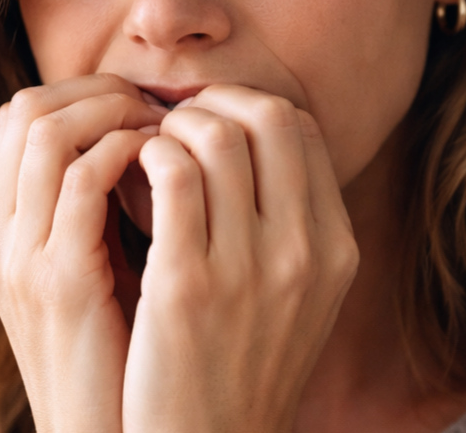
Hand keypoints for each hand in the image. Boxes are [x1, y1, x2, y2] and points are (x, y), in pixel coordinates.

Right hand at [0, 74, 164, 432]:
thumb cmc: (121, 352)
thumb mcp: (102, 270)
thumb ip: (108, 211)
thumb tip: (152, 145)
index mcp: (7, 229)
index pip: (22, 115)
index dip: (85, 93)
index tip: (144, 105)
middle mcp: (2, 234)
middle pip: (27, 109)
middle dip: (100, 91)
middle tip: (158, 107)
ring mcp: (22, 256)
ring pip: (46, 129)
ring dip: (114, 113)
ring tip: (164, 130)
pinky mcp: (59, 281)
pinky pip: (81, 181)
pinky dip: (126, 153)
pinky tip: (167, 164)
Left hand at [123, 85, 359, 432]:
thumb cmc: (240, 363)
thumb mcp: (297, 296)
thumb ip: (290, 223)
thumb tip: (249, 137)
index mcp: (335, 248)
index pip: (302, 129)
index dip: (250, 105)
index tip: (211, 117)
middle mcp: (304, 252)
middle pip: (269, 116)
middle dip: (214, 102)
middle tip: (175, 122)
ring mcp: (249, 268)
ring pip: (215, 135)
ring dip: (172, 126)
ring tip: (147, 149)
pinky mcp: (187, 285)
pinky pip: (172, 174)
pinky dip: (146, 154)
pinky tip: (130, 173)